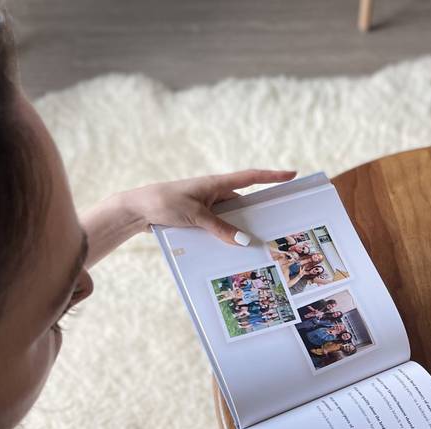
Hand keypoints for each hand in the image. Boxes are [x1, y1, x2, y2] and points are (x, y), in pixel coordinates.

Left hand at [120, 169, 296, 244]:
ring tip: (258, 244)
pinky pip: (220, 227)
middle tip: (280, 223)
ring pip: (232, 218)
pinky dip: (227, 236)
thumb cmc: (165, 203)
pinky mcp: (200, 218)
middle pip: (245, 203)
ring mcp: (208, 206)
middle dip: (261, 213)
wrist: (138, 210)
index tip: (292, 175)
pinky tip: (232, 250)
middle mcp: (215, 193)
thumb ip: (220, 229)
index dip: (272, 176)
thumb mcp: (195, 216)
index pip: (251, 177)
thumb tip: (245, 241)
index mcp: (217, 183)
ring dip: (241, 229)